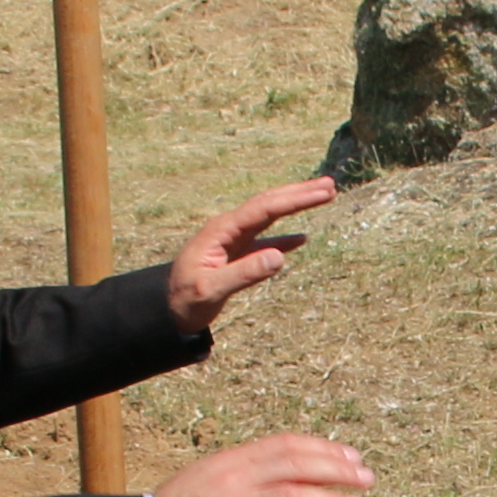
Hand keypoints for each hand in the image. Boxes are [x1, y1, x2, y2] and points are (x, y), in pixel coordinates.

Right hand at [149, 431, 372, 496]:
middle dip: (335, 471)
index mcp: (232, 461)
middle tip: (368, 480)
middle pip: (291, 466)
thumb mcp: (215, 480)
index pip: (285, 445)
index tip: (354, 457)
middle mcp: (230, 480)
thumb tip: (296, 473)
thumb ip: (252, 476)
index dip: (323, 449)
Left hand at [165, 180, 335, 334]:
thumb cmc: (186, 301)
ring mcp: (232, 240)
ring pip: (268, 216)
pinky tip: (301, 238)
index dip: (294, 199)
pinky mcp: (235, 254)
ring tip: (321, 198)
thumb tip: (279, 258)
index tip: (320, 192)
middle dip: (299, 193)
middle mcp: (228, 229)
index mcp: (223, 231)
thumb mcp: (212, 290)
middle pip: (268, 204)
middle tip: (330, 186)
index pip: (264, 208)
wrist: (166, 310)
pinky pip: (264, 239)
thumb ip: (244, 273)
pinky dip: (284, 236)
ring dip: (294, 206)